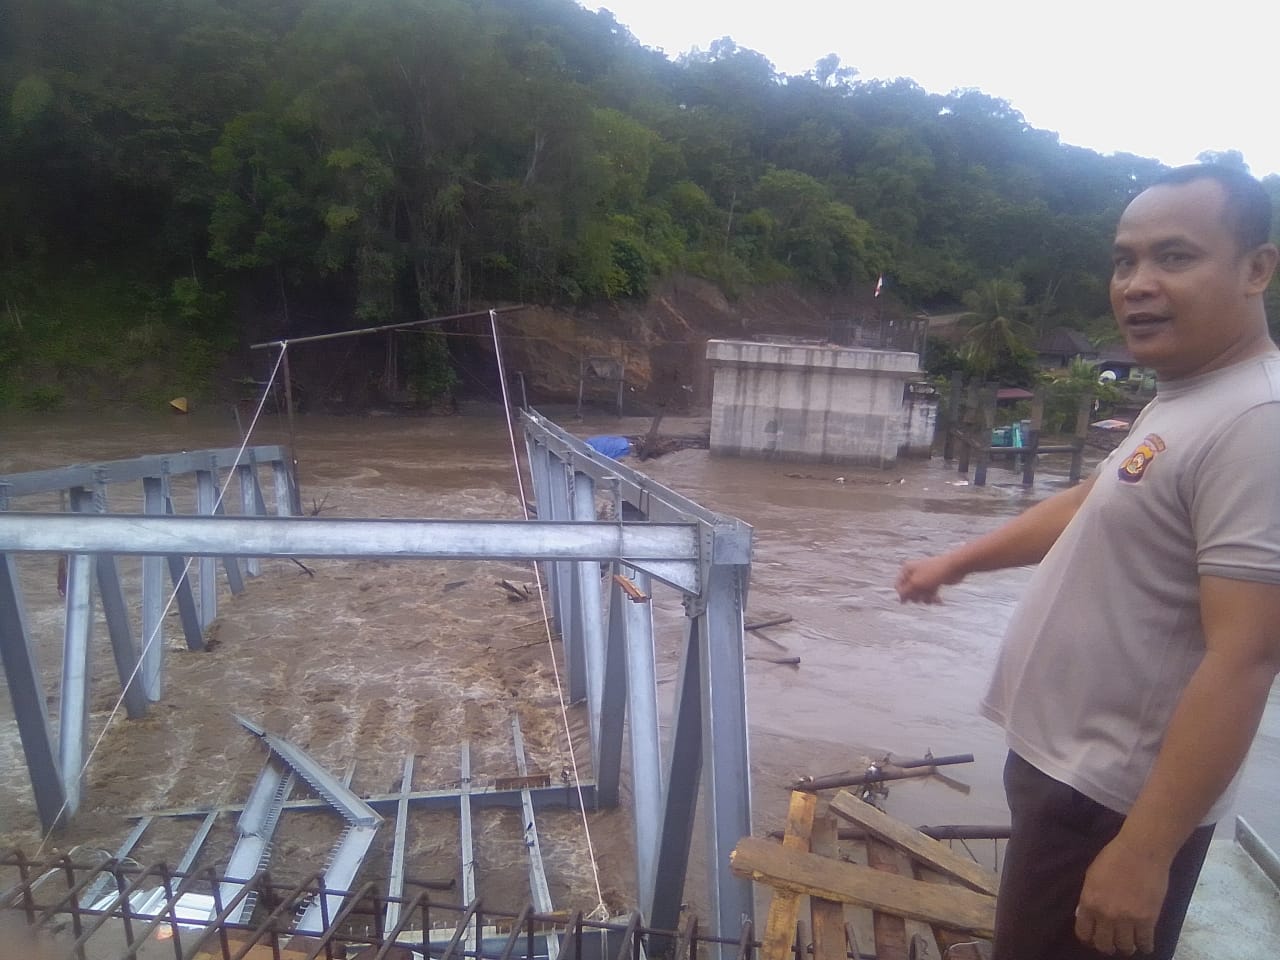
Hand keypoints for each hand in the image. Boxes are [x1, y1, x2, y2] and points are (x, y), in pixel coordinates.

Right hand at [894, 555, 961, 603]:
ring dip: (926, 599)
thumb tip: (900, 600)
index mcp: (907, 569)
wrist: (954, 567)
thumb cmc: (933, 573)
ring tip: (933, 599)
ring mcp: (924, 578)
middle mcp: (914, 573)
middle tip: (923, 596)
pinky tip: (939, 601)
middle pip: (910, 591)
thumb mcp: (916, 584)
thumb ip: (906, 592)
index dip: (903, 594)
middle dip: (916, 597)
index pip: (898, 585)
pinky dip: (933, 598)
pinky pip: (929, 594)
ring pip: (920, 594)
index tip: (910, 600)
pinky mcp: (934, 582)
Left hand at [1074, 837, 1170, 955]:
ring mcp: (1127, 919)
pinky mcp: (1148, 920)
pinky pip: (1145, 943)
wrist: (1141, 851)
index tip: (1093, 940)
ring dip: (1126, 947)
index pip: (1084, 933)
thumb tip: (1087, 914)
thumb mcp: (1092, 877)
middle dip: (1106, 946)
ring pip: (1125, 947)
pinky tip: (1144, 944)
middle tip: (1111, 943)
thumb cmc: (1114, 857)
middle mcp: (1106, 915)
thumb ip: (1089, 898)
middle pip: (1103, 944)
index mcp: (1089, 902)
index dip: (1089, 939)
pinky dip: (1145, 946)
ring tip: (1128, 944)